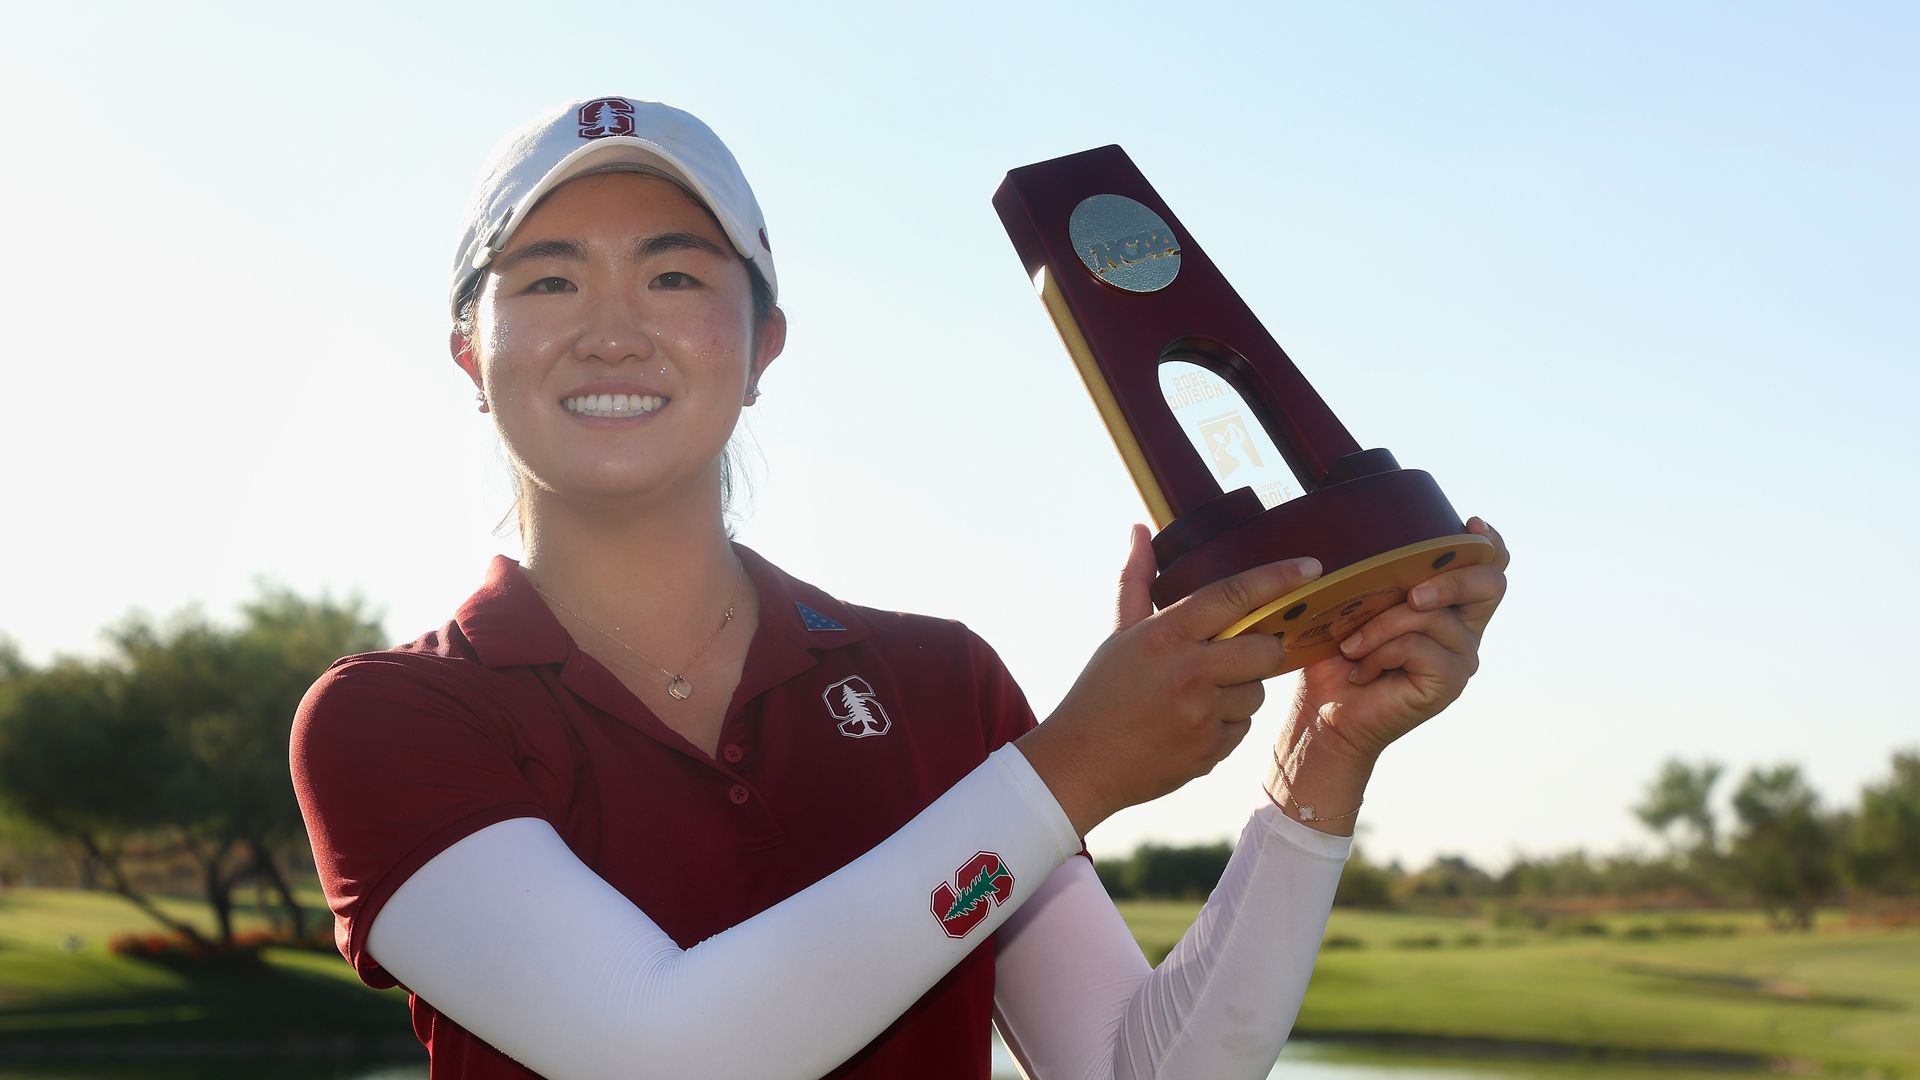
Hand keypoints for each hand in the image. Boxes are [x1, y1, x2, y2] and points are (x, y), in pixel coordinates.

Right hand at [1018, 525, 1323, 835]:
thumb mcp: (1120, 633)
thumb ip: (1137, 580)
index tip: (1311, 567)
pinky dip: (1226, 724)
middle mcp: (1190, 672)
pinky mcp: (1210, 751)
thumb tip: (1141, 531)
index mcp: (1167, 635)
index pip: (1235, 595)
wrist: (1081, 763)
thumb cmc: (1100, 692)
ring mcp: (1202, 715)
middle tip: (1238, 652)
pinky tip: (1193, 724)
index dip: (1278, 577)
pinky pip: (1242, 728)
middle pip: (1265, 649)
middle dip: (1261, 648)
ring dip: (1240, 690)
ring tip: (1199, 694)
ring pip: (1257, 692)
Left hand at [1296, 517, 1509, 762]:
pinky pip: (1419, 646)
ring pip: (1434, 614)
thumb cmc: (1337, 654)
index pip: (1490, 566)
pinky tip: (1362, 670)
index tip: (1471, 525)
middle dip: (1451, 578)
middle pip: (1489, 583)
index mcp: (1449, 603)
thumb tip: (1372, 536)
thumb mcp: (1357, 602)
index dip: (1489, 543)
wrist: (1325, 711)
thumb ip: (1380, 574)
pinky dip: (1381, 652)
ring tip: (1352, 647)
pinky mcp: (1449, 681)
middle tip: (1411, 594)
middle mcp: (1464, 628)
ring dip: (1382, 625)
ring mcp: (1461, 656)